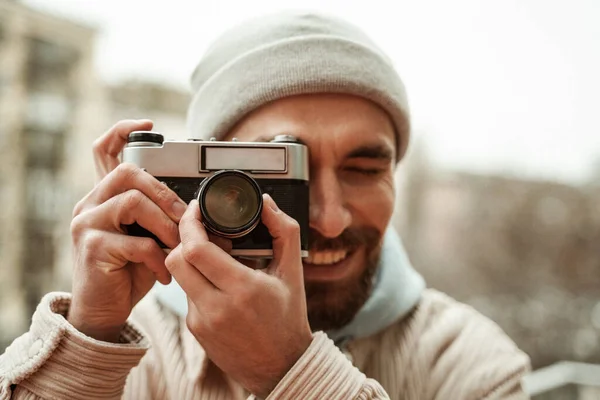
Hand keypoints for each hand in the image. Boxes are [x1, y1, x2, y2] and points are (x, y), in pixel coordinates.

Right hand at [67, 120, 186, 341]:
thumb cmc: (130, 271)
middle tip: (182, 216)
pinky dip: (159, 258)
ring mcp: (87, 224)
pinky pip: (136, 242)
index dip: (124, 131)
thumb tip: (200, 210)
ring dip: (165, 224)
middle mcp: (90, 204)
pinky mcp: (92, 248)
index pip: (104, 150)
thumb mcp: (148, 237)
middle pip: (127, 173)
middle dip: (164, 193)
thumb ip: (161, 218)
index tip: (150, 127)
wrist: (105, 310)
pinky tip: (164, 273)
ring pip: (132, 202)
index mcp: (105, 196)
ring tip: (175, 246)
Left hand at [165, 195, 312, 397]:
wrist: (280, 366)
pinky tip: (216, 282)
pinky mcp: (195, 330)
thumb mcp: (293, 271)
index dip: (190, 223)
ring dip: (189, 258)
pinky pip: (186, 294)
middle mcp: (217, 307)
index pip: (196, 249)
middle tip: (200, 227)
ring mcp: (201, 321)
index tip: (197, 209)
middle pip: (176, 259)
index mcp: (242, 289)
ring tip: (212, 255)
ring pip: (178, 275)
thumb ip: (283, 230)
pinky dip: (197, 281)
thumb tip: (265, 202)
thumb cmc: (288, 317)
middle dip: (183, 237)